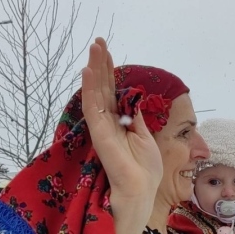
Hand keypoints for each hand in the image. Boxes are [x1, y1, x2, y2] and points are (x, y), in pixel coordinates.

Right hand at [81, 38, 159, 233]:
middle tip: (98, 42)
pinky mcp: (99, 133)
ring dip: (95, 69)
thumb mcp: (145, 138)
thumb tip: (134, 100)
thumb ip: (137, 118)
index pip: (113, 93)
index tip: (107, 52)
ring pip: (96, 93)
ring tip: (94, 47)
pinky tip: (89, 70)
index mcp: (120, 123)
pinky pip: (93, 106)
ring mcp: (101, 127)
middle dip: (100, 64)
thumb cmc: (144, 171)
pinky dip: (90, 88)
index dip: (110, 72)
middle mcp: (107, 122)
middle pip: (103, 88)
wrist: (140, 191)